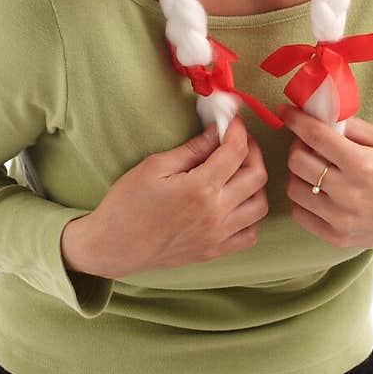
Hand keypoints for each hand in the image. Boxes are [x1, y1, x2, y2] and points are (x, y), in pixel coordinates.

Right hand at [60, 114, 267, 278]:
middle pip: (257, 175)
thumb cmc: (127, 204)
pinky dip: (251, 215)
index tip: (232, 122)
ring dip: (255, 183)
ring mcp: (218, 236)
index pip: (236, 151)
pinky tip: (237, 202)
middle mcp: (216, 213)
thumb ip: (192, 149)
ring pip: (260, 205)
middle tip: (237, 141)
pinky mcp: (214, 251)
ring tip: (238, 171)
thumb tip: (217, 131)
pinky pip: (250, 234)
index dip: (239, 130)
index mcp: (200, 188)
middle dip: (252, 150)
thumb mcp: (155, 167)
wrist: (113, 247)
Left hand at [276, 102, 372, 251]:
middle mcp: (349, 193)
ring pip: (294, 187)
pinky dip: (302, 198)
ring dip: (298, 173)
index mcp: (363, 164)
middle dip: (298, 145)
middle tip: (309, 143)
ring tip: (315, 168)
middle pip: (297, 161)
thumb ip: (353, 126)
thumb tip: (320, 113)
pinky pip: (300, 213)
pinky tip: (317, 190)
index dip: (295, 119)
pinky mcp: (337, 237)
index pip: (315, 136)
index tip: (286, 111)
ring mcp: (341, 218)